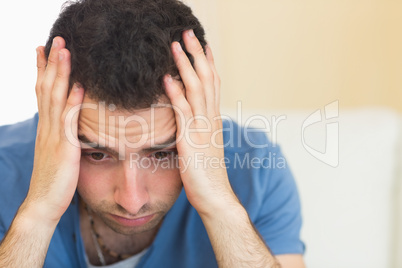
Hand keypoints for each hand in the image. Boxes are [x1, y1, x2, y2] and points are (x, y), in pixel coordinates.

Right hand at [24, 37, 83, 222]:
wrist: (43, 203)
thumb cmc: (53, 180)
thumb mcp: (56, 153)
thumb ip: (63, 136)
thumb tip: (72, 125)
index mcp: (45, 128)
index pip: (42, 93)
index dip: (43, 71)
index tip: (45, 50)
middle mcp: (46, 127)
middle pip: (46, 88)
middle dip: (51, 63)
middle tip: (56, 40)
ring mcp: (53, 136)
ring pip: (55, 98)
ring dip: (60, 73)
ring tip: (65, 51)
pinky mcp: (63, 148)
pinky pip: (68, 121)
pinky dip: (73, 102)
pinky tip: (79, 87)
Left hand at [164, 30, 237, 215]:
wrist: (215, 196)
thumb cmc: (208, 174)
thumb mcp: (204, 146)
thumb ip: (199, 130)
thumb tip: (189, 121)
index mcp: (214, 119)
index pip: (213, 84)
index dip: (207, 63)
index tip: (201, 45)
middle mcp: (211, 118)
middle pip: (206, 78)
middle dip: (197, 54)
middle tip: (188, 33)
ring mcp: (202, 127)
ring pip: (196, 88)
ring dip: (185, 65)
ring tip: (175, 45)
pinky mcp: (191, 139)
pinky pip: (183, 110)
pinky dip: (175, 92)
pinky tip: (166, 78)